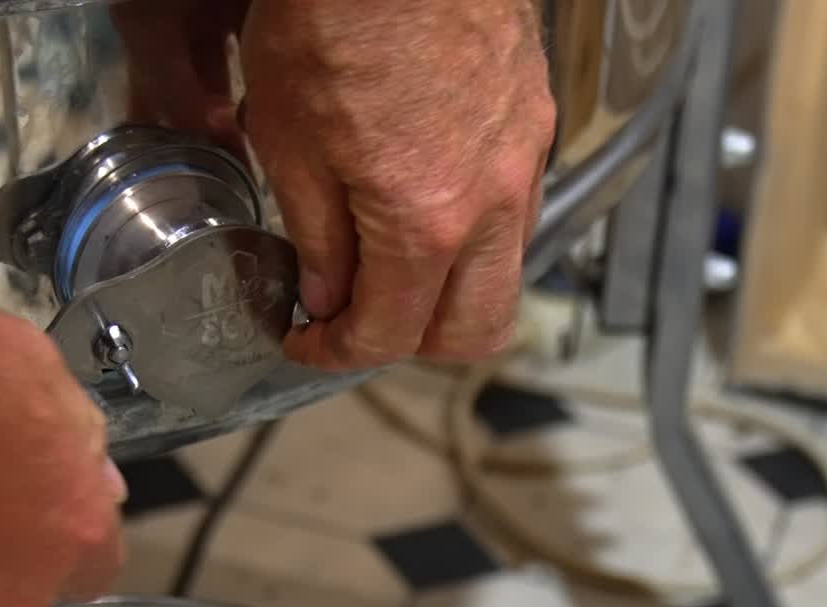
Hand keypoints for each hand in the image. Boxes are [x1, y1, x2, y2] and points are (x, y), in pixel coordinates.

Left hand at [113, 0, 555, 369]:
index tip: (306, 340)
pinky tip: (430, 208)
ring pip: (505, 279)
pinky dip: (475, 240)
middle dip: (413, 344)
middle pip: (474, 333)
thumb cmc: (335, 12)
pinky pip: (516, 218)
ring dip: (451, 296)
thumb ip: (318, 237)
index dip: (336, 352)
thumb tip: (329, 295)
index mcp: (423, 225)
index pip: (388, 333)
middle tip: (361, 320)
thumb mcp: (290, 137)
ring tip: (393, 264)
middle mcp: (490, 210)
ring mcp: (523, 167)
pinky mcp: (536, 127)